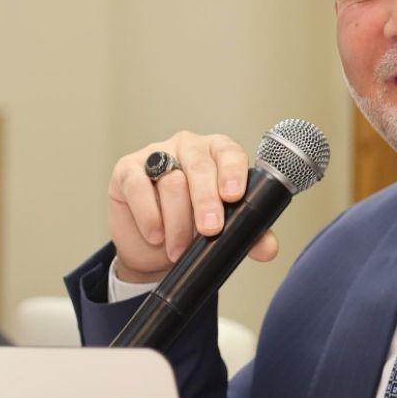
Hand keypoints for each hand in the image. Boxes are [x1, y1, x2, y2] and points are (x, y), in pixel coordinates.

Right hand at [107, 131, 279, 282]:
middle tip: (210, 230)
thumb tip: (268, 248)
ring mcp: (156, 155)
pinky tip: (155, 234)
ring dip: (177, 221)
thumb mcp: (222, 231)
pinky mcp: (127, 170)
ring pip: (171, 181)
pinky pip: (138, 186)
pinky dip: (148, 215)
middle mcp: (188, 148)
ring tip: (179, 249)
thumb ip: (248, 234)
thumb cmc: (191, 226)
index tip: (234, 195)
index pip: (228, 152)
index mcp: (217, 154)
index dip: (232, 171)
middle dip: (206, 200)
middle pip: (199, 165)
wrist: (151, 247)